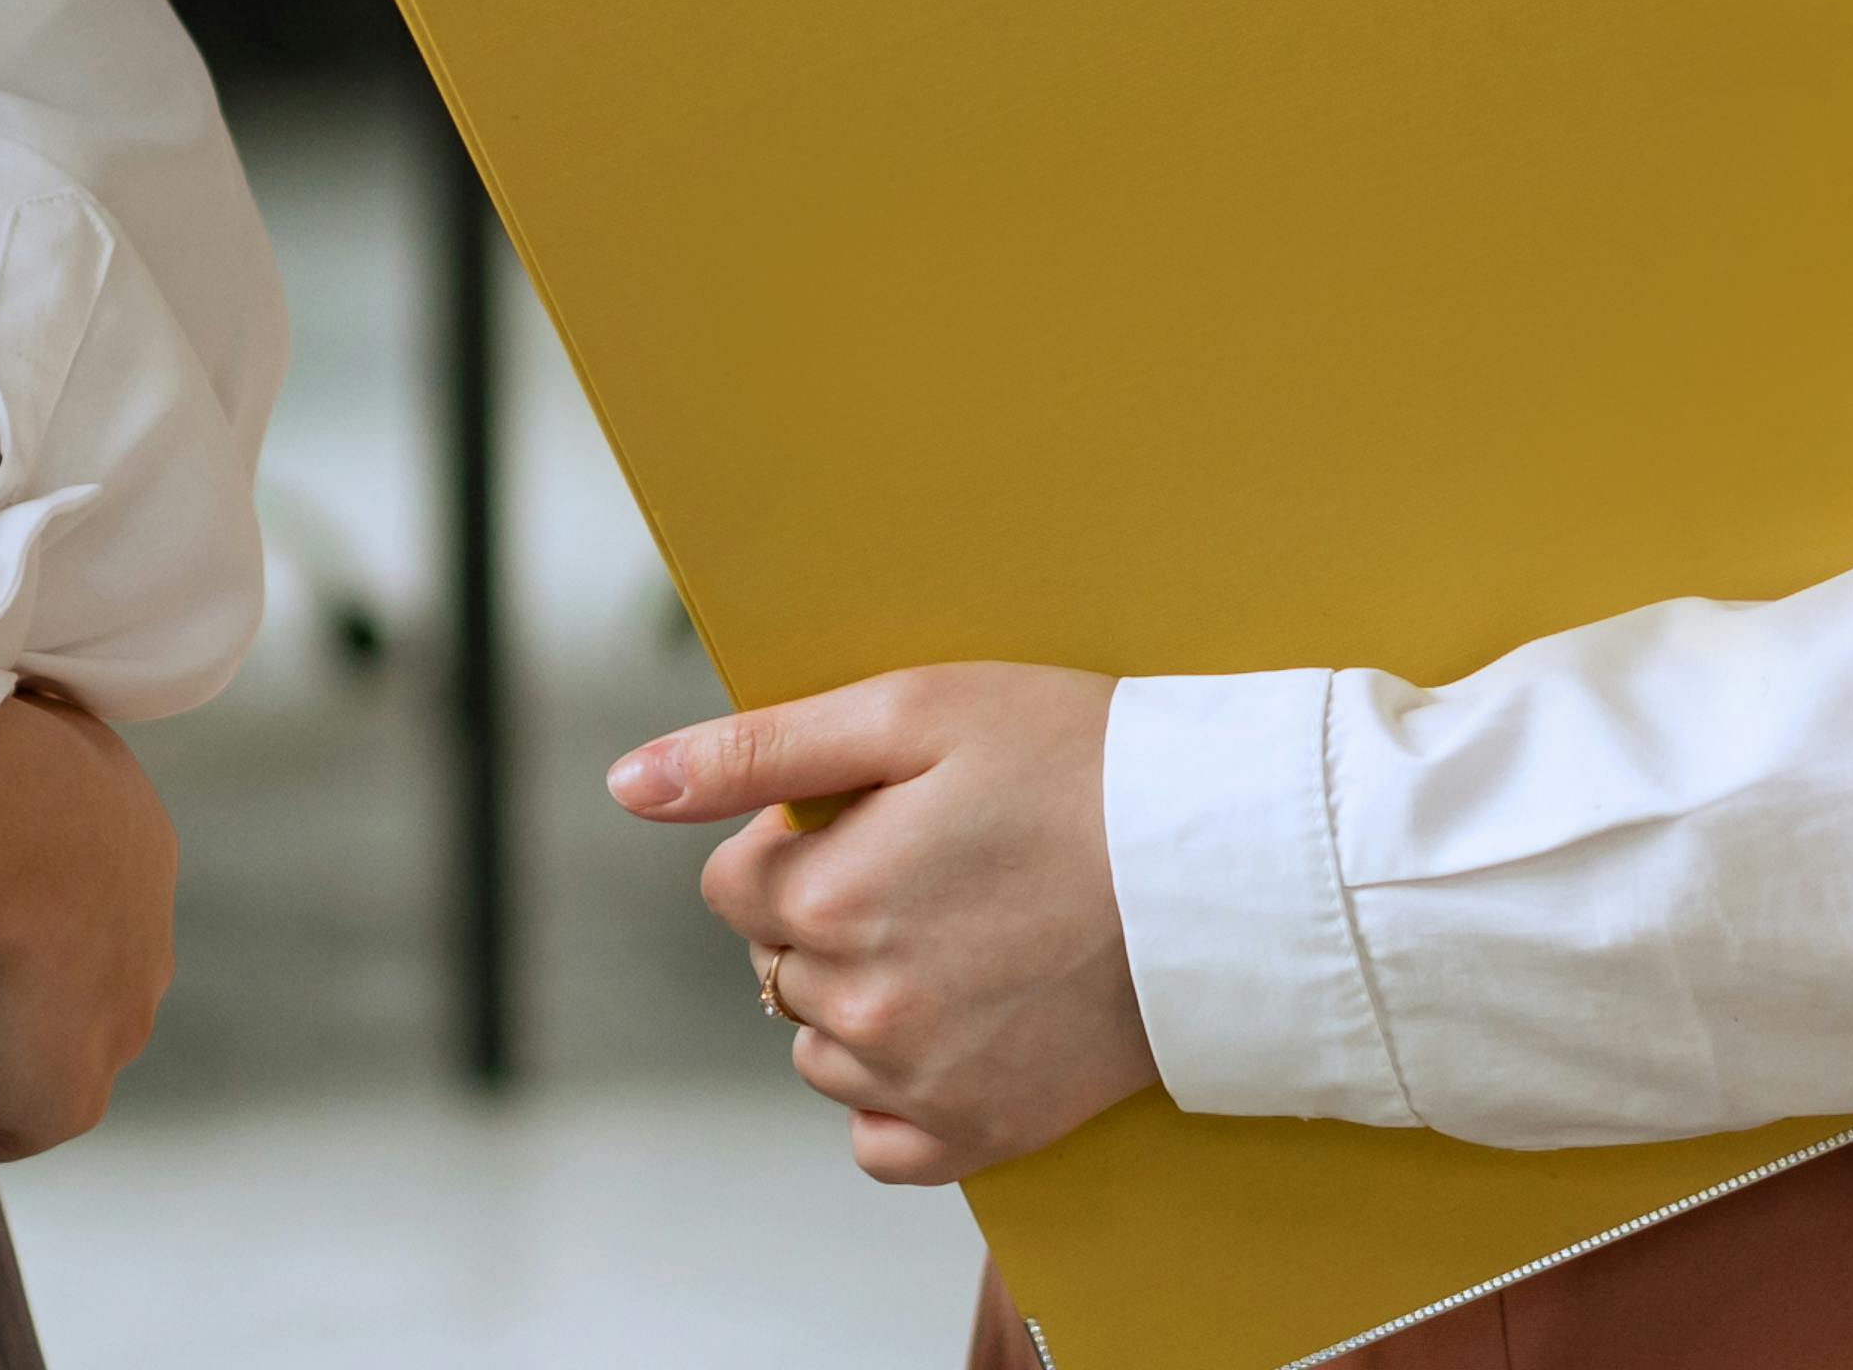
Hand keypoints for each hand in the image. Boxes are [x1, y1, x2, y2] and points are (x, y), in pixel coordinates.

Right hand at [0, 682, 177, 1162]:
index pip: (87, 896)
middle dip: (22, 988)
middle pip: (81, 982)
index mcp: (136, 849)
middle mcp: (146, 941)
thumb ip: (6, 783)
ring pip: (47, 1051)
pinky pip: (2, 1125)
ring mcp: (117, 1025)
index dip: (24, 912)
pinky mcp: (68, 1099)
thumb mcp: (13, 744)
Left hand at [613, 667, 1157, 1186]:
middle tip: (937, 869)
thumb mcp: (912, 710)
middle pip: (775, 966)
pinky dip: (894, 1097)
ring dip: (858, 1001)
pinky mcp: (980, 1135)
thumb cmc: (1078, 763)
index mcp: (829, 895)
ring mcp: (919, 1081)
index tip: (880, 818)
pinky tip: (954, 1030)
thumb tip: (627, 785)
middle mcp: (859, 1005)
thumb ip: (755, 751)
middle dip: (828, 917)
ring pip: (819, 1049)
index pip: (734, 885)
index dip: (798, 841)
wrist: (1225, 865)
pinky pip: (876, 1142)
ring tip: (960, 939)